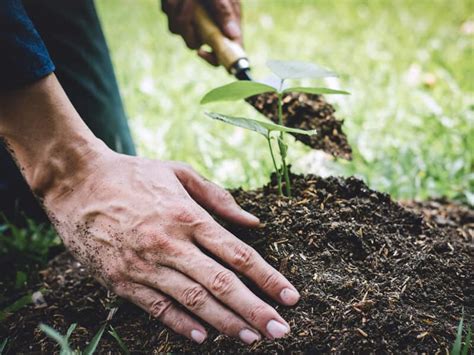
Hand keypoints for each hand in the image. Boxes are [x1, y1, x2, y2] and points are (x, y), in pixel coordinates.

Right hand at [44, 150, 299, 343]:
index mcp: (187, 215)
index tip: (291, 296)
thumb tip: (254, 223)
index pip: (238, 254)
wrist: (77, 183)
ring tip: (252, 338)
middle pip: (221, 284)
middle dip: (255, 309)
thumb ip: (219, 198)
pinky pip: (156, 307)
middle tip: (281, 329)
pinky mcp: (121, 280)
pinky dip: (181, 324)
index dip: (268, 277)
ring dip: (226, 322)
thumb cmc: (134, 175)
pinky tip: (205, 337)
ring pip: (193, 301)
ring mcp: (144, 265)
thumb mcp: (179, 173)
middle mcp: (170, 243)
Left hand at [161, 0, 241, 64]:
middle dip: (189, 29)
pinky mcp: (177, 18)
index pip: (223, 53)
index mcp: (226, 25)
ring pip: (181, 33)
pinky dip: (174, 6)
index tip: (202, 51)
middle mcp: (209, 28)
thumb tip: (233, 35)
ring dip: (181, 13)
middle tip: (190, 6)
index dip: (214, 58)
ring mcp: (192, 24)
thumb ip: (225, 12)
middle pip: (196, 45)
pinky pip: (171, 22)